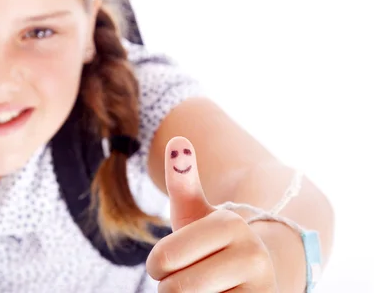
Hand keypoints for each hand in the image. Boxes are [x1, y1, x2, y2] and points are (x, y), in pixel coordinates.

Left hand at [145, 137, 277, 291]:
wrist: (256, 275)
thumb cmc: (211, 243)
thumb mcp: (194, 213)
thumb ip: (182, 180)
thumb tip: (177, 140)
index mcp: (230, 224)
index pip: (164, 258)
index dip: (156, 265)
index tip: (167, 262)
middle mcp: (253, 255)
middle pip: (176, 289)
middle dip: (170, 287)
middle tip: (187, 279)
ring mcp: (262, 289)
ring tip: (205, 290)